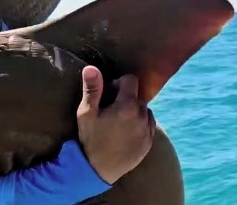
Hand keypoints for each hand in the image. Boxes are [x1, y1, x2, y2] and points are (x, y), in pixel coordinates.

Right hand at [76, 65, 155, 184]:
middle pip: (138, 95)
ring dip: (134, 110)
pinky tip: (126, 131)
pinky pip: (149, 123)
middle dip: (126, 97)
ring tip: (119, 121)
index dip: (119, 83)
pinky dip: (140, 123)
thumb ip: (92, 89)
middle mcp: (142, 116)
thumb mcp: (86, 113)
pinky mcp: (149, 141)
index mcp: (127, 106)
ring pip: (145, 109)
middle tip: (111, 109)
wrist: (98, 170)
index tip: (109, 93)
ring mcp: (148, 130)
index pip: (131, 80)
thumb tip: (91, 67)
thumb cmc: (90, 138)